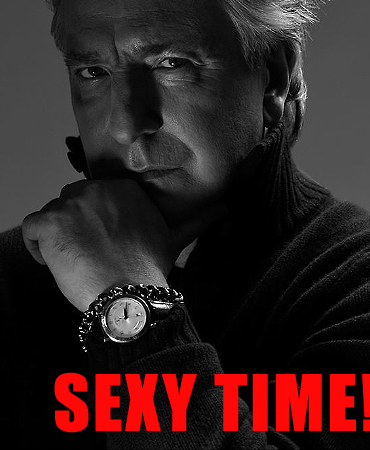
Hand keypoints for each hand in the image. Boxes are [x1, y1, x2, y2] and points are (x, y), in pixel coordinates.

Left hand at [22, 178, 225, 310]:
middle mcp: (96, 188)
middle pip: (70, 203)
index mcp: (122, 188)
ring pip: (50, 215)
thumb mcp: (175, 239)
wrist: (129, 294)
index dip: (93, 222)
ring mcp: (71, 204)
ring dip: (56, 239)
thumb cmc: (149, 268)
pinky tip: (53, 263)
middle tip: (88, 254)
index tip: (101, 244)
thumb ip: (197, 220)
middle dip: (74, 227)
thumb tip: (226, 209)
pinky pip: (30, 229)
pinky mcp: (49, 222)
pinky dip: (35, 247)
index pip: (93, 197)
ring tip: (74, 262)